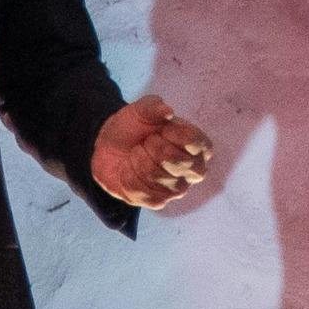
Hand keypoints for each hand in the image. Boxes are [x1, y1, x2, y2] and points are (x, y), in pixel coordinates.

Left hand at [91, 95, 214, 209]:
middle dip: (153, 146)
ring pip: (156, 174)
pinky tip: (129, 170)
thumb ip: (153, 106)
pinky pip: (141, 189)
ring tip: (136, 154)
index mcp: (198, 145)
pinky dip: (128, 175)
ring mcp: (178, 188)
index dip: (173, 133)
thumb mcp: (141, 110)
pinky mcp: (159, 201)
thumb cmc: (135, 127)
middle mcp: (194, 170)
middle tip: (146, 142)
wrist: (110, 148)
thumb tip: (167, 111)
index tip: (160, 129)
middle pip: (176, 159)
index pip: (195, 142)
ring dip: (138, 159)